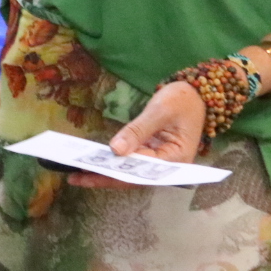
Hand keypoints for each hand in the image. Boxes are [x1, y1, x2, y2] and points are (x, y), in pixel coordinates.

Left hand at [66, 82, 206, 187]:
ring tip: (77, 172)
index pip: (140, 172)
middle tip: (75, 177)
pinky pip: (131, 161)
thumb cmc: (183, 100)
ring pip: (130, 172)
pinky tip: (94, 160)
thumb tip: (115, 150)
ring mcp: (160, 161)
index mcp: (176, 160)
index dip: (114, 174)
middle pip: (133, 177)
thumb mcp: (159, 112)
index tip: (91, 173)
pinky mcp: (152, 154)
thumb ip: (138, 131)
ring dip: (106, 172)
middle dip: (104, 178)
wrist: (196, 93)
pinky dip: (113, 161)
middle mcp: (168, 167)